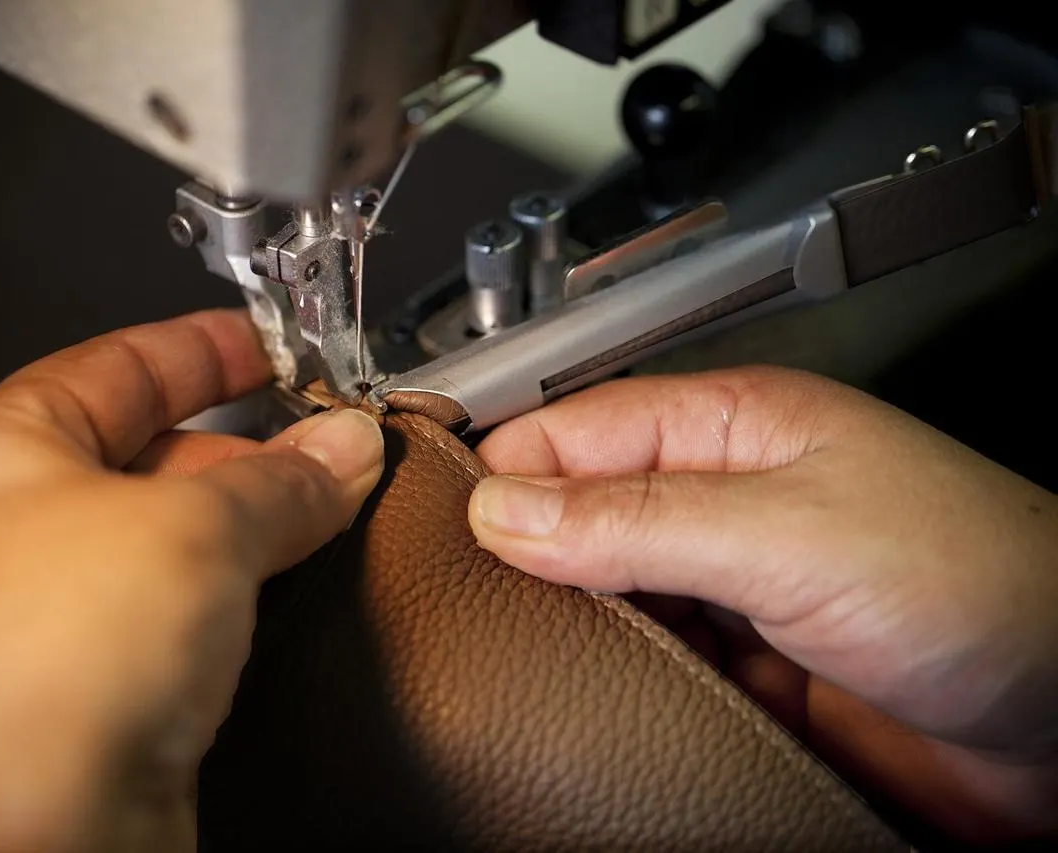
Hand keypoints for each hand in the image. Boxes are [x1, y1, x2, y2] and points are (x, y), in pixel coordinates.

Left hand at [0, 311, 383, 852]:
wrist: (38, 834)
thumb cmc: (54, 671)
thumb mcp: (200, 528)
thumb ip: (286, 479)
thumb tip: (342, 448)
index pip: (114, 363)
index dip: (202, 346)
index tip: (266, 343)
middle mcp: (1, 527)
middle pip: (143, 449)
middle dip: (245, 442)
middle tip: (327, 436)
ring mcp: (39, 608)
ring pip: (160, 533)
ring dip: (244, 518)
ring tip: (324, 504)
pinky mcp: (80, 679)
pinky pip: (166, 603)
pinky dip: (227, 585)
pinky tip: (279, 583)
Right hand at [469, 366, 1057, 844]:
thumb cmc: (980, 580)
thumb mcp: (785, 532)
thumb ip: (637, 521)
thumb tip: (506, 511)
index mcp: (730, 427)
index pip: (575, 430)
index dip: (504, 471)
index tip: (448, 527)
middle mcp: (722, 502)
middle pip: (581, 513)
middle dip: (524, 552)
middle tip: (468, 598)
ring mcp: (730, 588)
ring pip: (606, 595)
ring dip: (566, 622)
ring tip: (513, 652)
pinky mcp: (745, 670)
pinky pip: (649, 667)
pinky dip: (614, 682)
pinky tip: (588, 697)